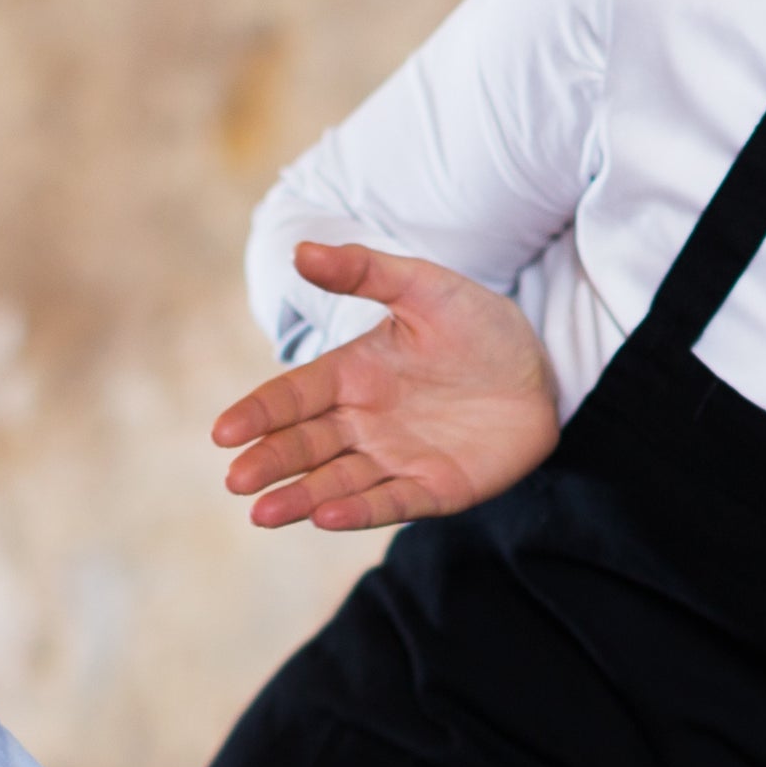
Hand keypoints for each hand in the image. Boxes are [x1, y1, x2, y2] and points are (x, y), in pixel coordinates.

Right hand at [214, 242, 560, 529]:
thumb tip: (301, 250)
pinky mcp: (435, 489)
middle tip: (236, 480)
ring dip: (300, 498)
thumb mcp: (423, 287)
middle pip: (305, 446)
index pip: (293, 397)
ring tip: (264, 513)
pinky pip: (392, 503)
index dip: (259, 414)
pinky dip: (359, 511)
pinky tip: (326, 516)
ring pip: (337, 482)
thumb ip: (365, 272)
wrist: (543, 367)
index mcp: (352, 374)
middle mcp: (364, 423)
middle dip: (270, 463)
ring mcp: (397, 459)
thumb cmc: (478, 325)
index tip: (223, 432)